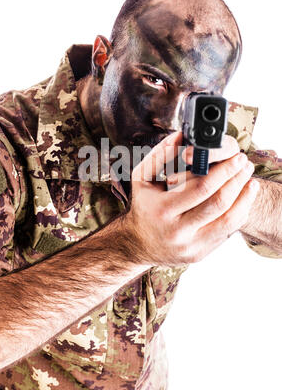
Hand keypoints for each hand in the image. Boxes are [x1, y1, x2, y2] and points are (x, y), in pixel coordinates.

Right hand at [125, 132, 259, 265]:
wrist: (138, 243)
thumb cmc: (144, 205)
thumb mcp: (142, 177)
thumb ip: (160, 154)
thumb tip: (181, 136)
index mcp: (162, 209)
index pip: (200, 187)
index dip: (223, 170)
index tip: (236, 156)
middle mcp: (177, 231)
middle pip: (218, 202)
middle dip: (236, 180)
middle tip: (246, 164)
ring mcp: (190, 245)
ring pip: (228, 219)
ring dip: (243, 197)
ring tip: (250, 180)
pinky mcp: (200, 253)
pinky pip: (226, 232)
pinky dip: (238, 212)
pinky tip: (243, 199)